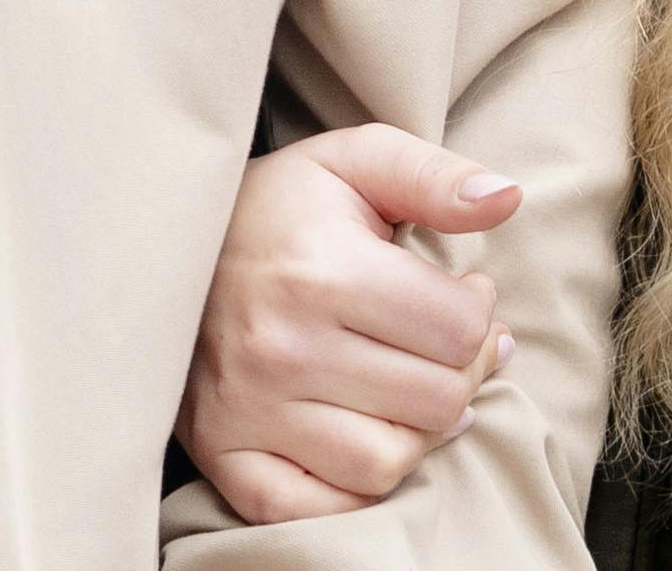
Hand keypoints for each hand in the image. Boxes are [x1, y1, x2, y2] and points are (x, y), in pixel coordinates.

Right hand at [180, 124, 522, 524]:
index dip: (480, 313)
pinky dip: (356, 487)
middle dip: (460, 371)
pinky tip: (365, 435)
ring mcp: (248, 410)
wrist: (166, 247)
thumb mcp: (355, 161)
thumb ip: (435, 177)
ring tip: (408, 388)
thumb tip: (506, 198)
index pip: (460, 331)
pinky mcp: (224, 455)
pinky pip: (320, 509)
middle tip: (442, 344)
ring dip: (418, 431)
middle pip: (438, 401)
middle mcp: (281, 348)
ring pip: (389, 463)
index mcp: (321, 272)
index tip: (461, 295)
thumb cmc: (280, 207)